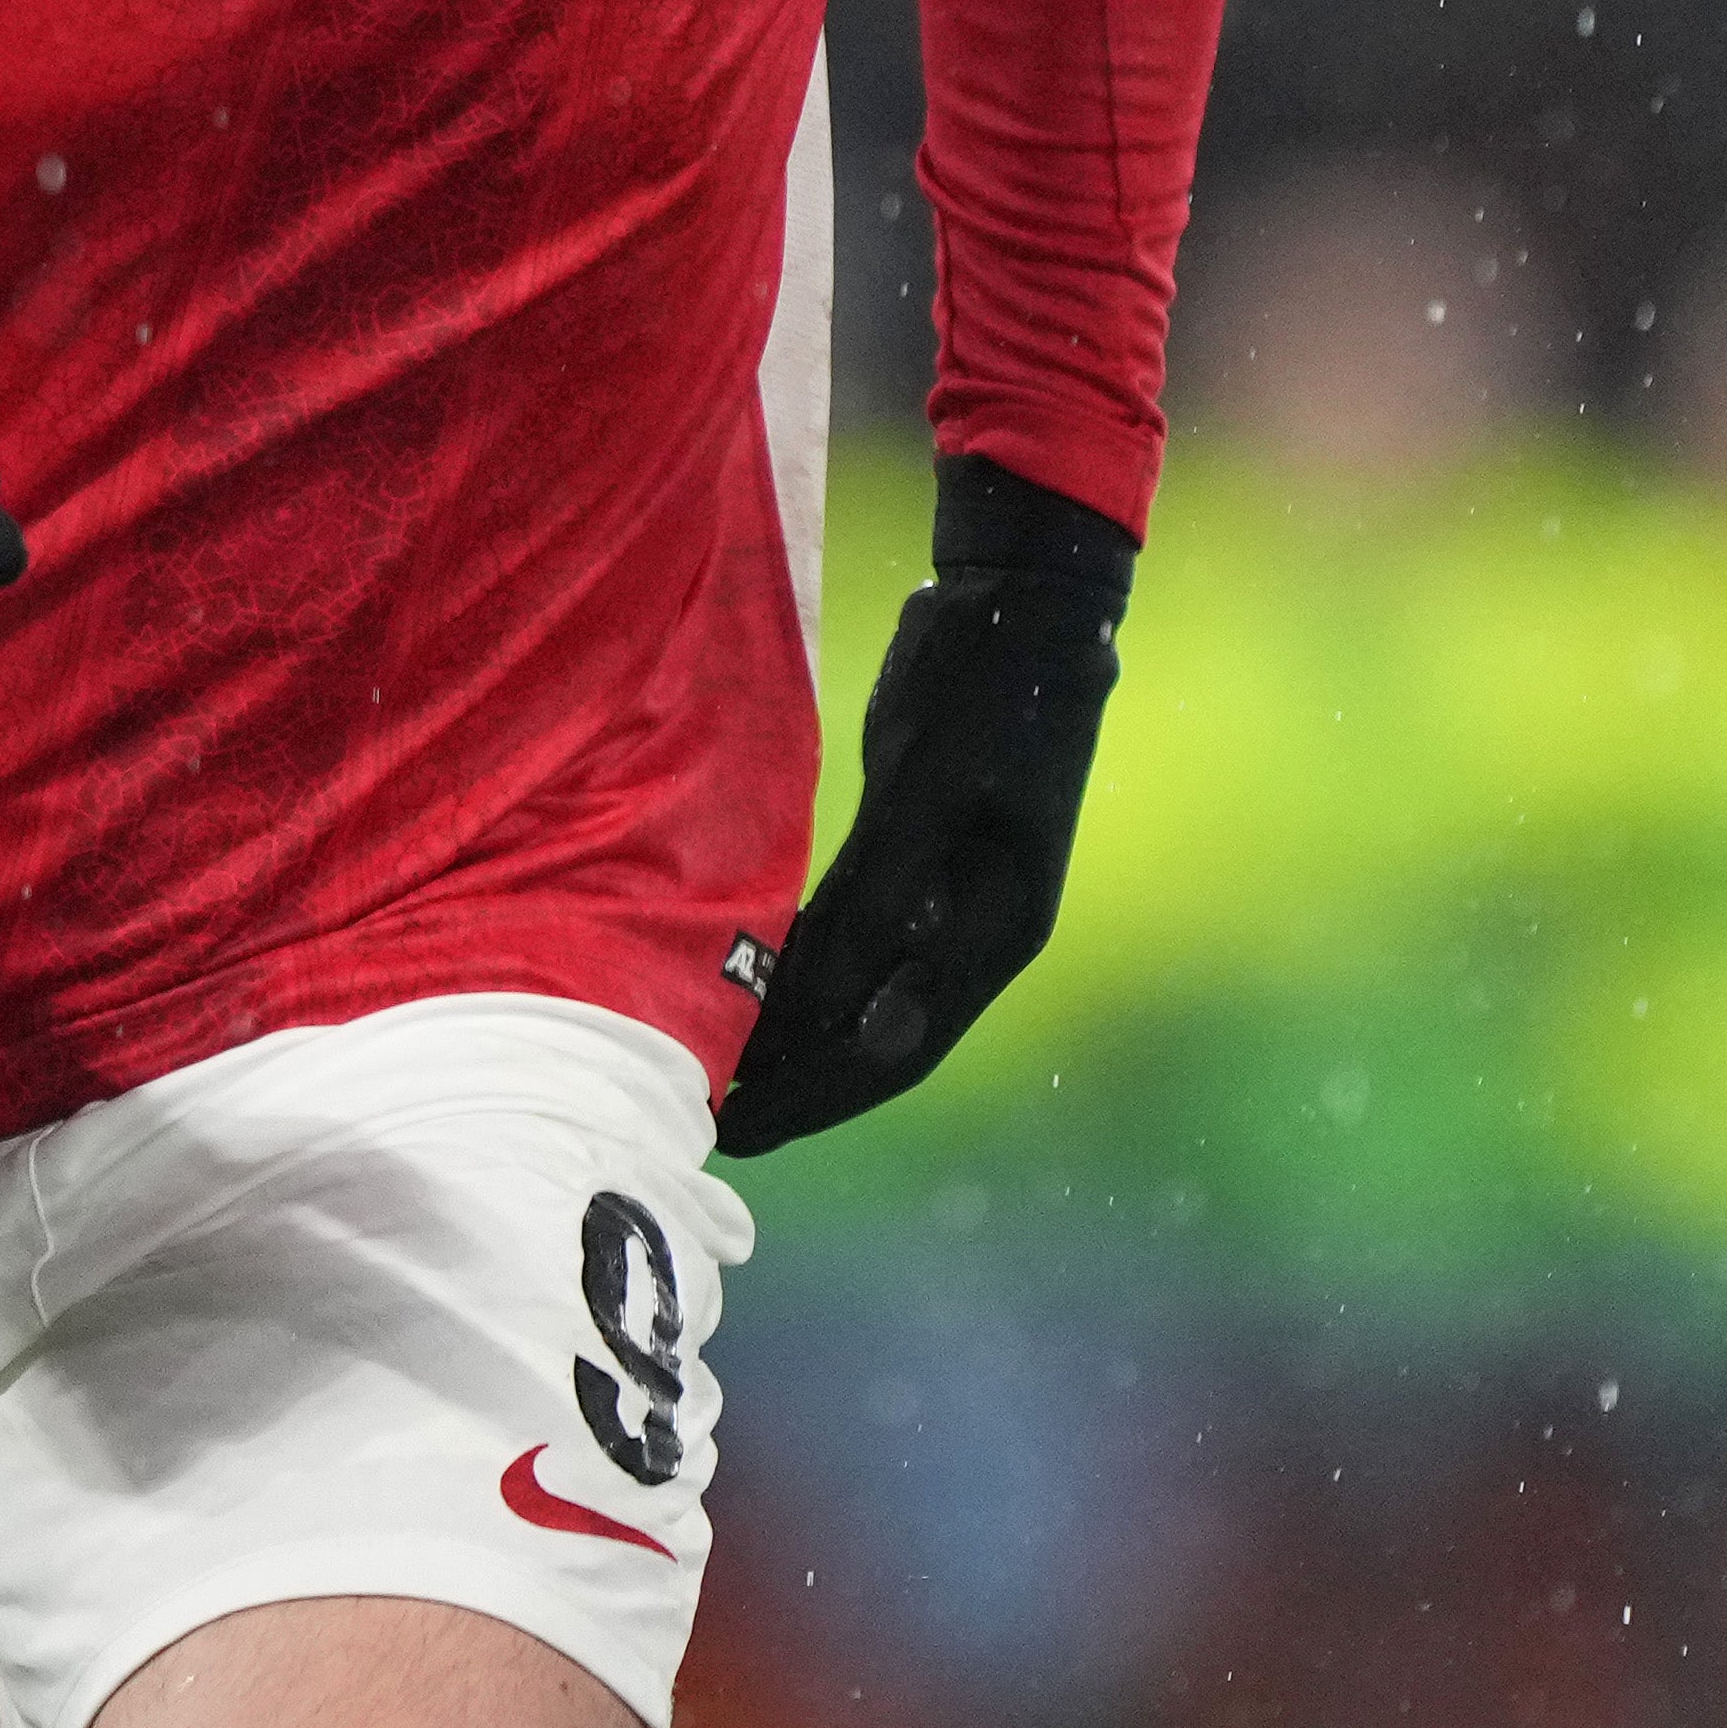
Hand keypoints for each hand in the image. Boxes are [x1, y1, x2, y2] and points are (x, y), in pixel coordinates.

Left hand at [717, 454, 1133, 1156]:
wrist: (1023, 598)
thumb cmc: (985, 686)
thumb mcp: (927, 787)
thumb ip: (877, 892)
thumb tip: (820, 1001)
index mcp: (1000, 931)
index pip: (898, 1048)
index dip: (816, 1095)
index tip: (741, 1129)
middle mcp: (976, 932)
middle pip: (876, 1036)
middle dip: (795, 1083)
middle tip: (703, 1122)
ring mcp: (950, 894)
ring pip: (860, 990)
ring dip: (791, 1033)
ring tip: (711, 1069)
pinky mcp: (916, 851)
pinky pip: (851, 933)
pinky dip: (798, 966)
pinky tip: (741, 984)